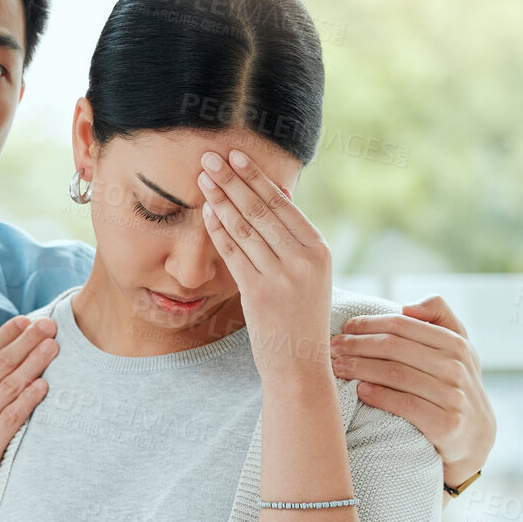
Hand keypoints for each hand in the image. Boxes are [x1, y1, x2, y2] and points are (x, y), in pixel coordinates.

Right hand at [0, 316, 57, 521]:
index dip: (4, 336)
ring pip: (10, 388)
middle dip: (27, 342)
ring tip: (53, 347)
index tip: (23, 323)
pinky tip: (43, 385)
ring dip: (34, 364)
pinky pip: (12, 419)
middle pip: (0, 366)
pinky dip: (29, 400)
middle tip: (48, 326)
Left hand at [197, 149, 332, 385]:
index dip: (257, 177)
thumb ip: (294, 239)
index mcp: (319, 250)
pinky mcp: (260, 293)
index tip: (237, 156)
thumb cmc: (300, 318)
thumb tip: (277, 194)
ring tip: (203, 177)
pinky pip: (233, 254)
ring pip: (245, 228)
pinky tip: (206, 212)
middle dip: (233, 180)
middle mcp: (304, 260)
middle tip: (210, 156)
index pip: (283, 205)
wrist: (300, 365)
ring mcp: (282, 276)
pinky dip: (218, 230)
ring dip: (221, 199)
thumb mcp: (310, 275)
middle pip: (261, 210)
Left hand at [330, 295, 495, 488]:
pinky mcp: (447, 425)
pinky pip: (405, 405)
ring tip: (337, 368)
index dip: (369, 323)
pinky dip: (379, 395)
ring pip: (395, 374)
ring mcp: (454, 396)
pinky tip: (360, 391)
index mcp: (456, 344)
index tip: (345, 327)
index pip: (402, 325)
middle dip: (357, 345)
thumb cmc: (455, 387)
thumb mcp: (458, 351)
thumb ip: (439, 318)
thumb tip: (407, 306)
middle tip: (331, 348)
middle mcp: (457, 367)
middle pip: (394, 347)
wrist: (475, 439)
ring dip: (360, 368)